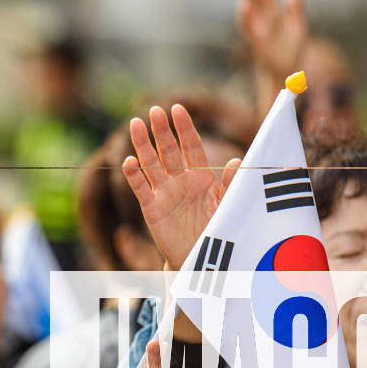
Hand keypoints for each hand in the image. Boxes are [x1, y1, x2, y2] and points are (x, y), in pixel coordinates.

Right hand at [121, 105, 240, 270]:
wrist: (201, 259)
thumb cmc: (217, 230)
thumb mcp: (228, 206)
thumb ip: (231, 184)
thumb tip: (237, 161)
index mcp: (201, 176)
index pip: (191, 146)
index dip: (184, 128)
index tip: (177, 108)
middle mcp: (180, 181)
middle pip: (169, 150)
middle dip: (161, 131)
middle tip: (154, 111)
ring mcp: (164, 193)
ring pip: (151, 164)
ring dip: (143, 145)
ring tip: (135, 125)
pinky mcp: (152, 208)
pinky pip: (141, 188)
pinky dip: (134, 175)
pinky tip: (129, 161)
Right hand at [237, 0, 306, 78]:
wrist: (286, 76)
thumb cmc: (289, 53)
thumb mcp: (297, 26)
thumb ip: (295, 7)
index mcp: (272, 16)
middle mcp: (263, 22)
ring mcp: (259, 32)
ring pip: (252, 8)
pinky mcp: (258, 44)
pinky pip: (249, 29)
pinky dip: (245, 17)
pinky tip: (244, 4)